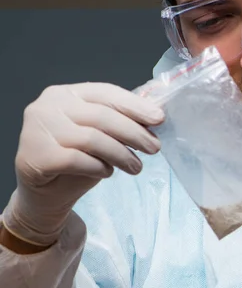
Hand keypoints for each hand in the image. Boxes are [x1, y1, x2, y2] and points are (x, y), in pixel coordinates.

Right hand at [2, 83, 163, 246]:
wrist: (44, 195)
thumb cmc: (74, 159)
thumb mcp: (100, 134)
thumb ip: (119, 119)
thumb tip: (154, 114)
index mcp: (66, 93)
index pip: (106, 92)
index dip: (134, 105)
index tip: (159, 118)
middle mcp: (48, 105)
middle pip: (102, 116)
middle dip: (133, 132)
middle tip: (154, 147)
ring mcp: (38, 129)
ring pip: (92, 138)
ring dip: (120, 154)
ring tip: (136, 167)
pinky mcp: (36, 155)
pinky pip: (77, 160)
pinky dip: (98, 167)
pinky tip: (108, 172)